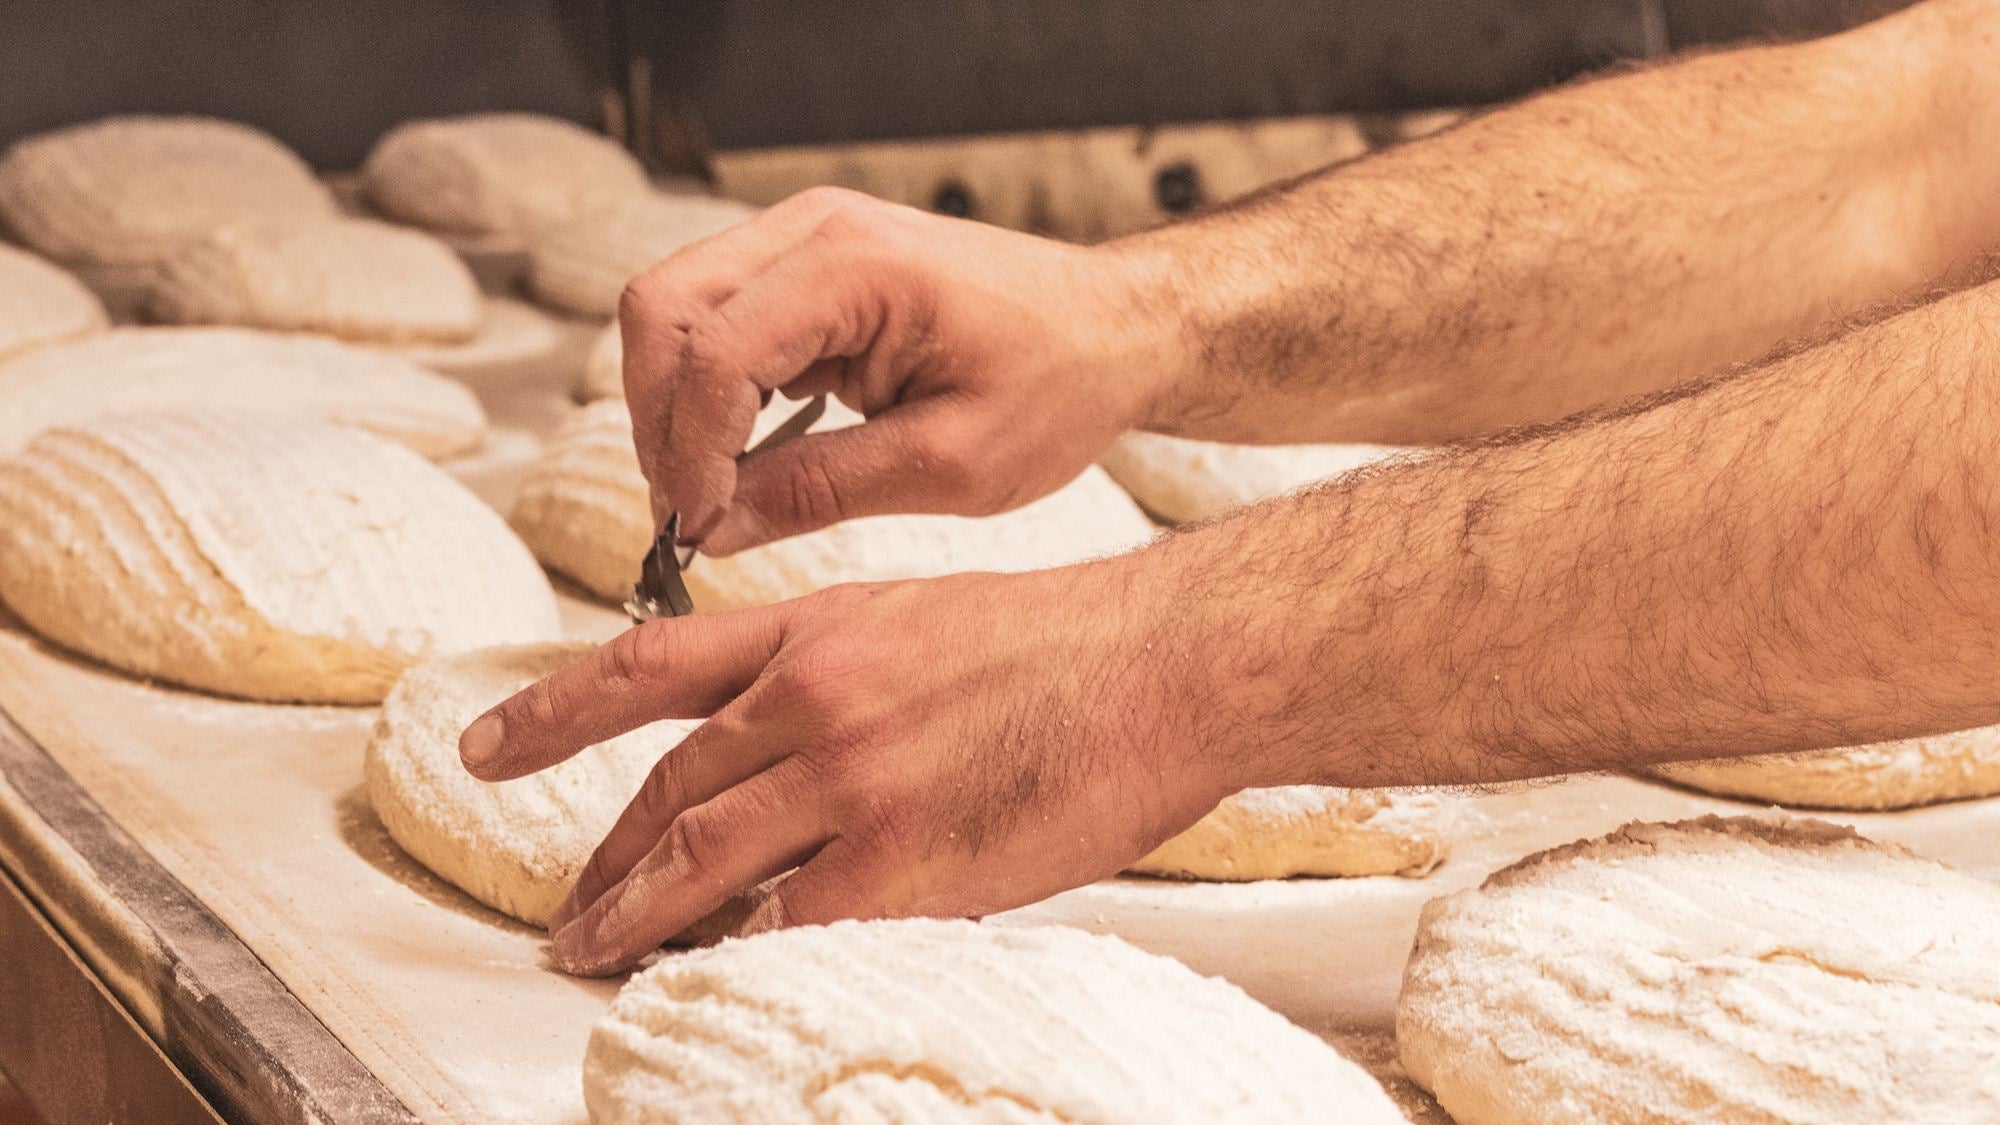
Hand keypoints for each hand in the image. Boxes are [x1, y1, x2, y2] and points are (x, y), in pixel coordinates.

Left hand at [456, 553, 1244, 976]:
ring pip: (702, 863)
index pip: (649, 665)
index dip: (554, 710)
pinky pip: (788, 924)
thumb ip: (837, 675)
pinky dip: (739, 955)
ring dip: (635, 919)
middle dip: (601, 861)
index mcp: (816, 629)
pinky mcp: (904, 859)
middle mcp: (813, 698)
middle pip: (667, 791)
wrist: (1165, 661)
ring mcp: (852, 779)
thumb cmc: (1068, 642)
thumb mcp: (923, 618)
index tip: (484, 743)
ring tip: (598, 959)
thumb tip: (782, 754)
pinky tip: (712, 979)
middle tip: (563, 914)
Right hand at [617, 186, 1184, 555]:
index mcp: (858, 265)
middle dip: (659, 421)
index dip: (690, 451)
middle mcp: (814, 228)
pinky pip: (713, 319)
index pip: (714, 352)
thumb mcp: (950, 464)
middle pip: (660, 310)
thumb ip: (821, 491)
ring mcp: (802, 236)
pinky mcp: (803, 264)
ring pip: (671, 311)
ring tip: (715, 494)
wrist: (1114, 329)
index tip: (701, 531)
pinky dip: (706, 390)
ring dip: (674, 406)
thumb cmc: (1059, 385)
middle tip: (693, 514)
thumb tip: (714, 529)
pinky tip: (742, 457)